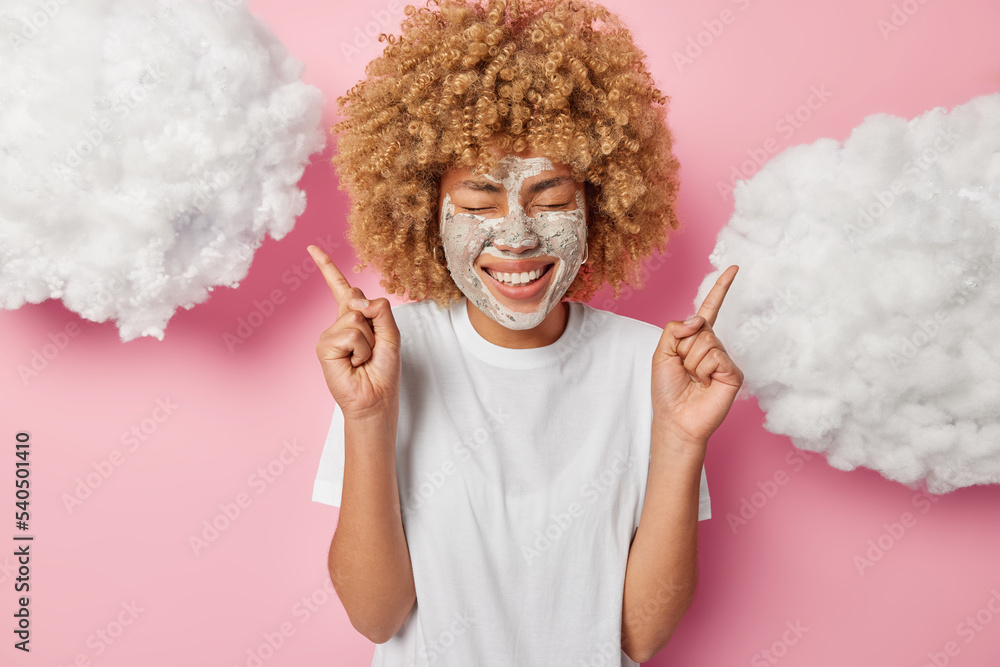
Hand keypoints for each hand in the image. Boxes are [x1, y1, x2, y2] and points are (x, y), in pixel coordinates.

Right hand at [308, 245, 400, 421]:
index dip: (328, 267)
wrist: (376, 398)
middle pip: (357, 299)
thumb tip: (359, 299)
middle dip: (374, 322)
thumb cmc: (383, 371)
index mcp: (355, 319)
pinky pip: (350, 334)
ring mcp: (330, 334)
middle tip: (371, 349)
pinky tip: (354, 363)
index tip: (312, 248)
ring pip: (356, 318)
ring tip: (363, 359)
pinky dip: (360, 350)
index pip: (341, 288)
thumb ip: (381, 311)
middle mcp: (339, 324)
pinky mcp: (324, 346)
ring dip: (369, 341)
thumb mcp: (391, 335)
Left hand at [651, 265, 743, 447]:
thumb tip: (700, 318)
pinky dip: (704, 370)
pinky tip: (705, 384)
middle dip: (684, 347)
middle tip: (683, 369)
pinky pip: (716, 356)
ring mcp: (724, 359)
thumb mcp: (661, 353)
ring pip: (706, 341)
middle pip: (700, 326)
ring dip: (692, 361)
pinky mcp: (733, 372)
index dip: (721, 288)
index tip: (734, 268)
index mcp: (695, 339)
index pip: (710, 309)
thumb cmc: (667, 389)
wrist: (675, 419)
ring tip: (693, 379)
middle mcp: (713, 346)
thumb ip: (675, 329)